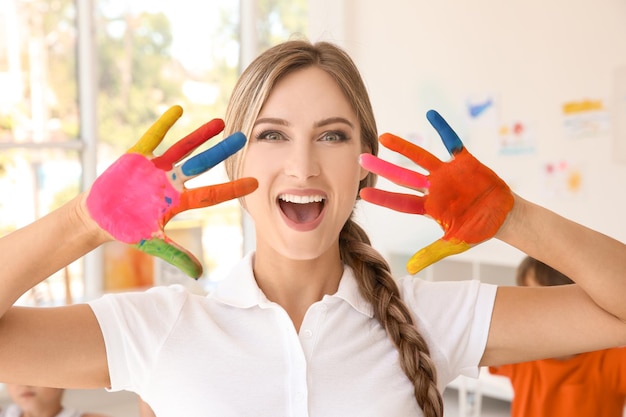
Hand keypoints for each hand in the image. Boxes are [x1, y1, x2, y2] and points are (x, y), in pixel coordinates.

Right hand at [86, 105, 257, 277]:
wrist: (99, 217)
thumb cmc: (127, 229)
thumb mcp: (154, 244)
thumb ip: (177, 257)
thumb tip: (201, 275)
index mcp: (178, 201)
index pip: (212, 193)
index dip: (233, 188)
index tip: (256, 182)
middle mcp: (172, 181)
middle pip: (203, 164)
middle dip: (223, 152)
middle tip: (245, 138)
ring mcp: (156, 168)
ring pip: (184, 148)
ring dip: (201, 135)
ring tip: (221, 122)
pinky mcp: (138, 156)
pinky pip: (153, 137)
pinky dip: (164, 124)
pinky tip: (179, 110)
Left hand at [359, 110, 512, 274]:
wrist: (504, 216)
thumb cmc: (478, 230)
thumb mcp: (455, 244)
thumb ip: (432, 253)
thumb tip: (409, 269)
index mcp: (429, 208)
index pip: (401, 202)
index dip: (384, 198)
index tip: (363, 193)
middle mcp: (433, 188)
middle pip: (403, 177)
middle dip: (383, 169)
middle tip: (362, 159)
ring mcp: (447, 174)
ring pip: (421, 158)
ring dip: (404, 148)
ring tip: (384, 137)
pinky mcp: (464, 162)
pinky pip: (452, 142)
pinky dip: (443, 129)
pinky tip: (430, 114)